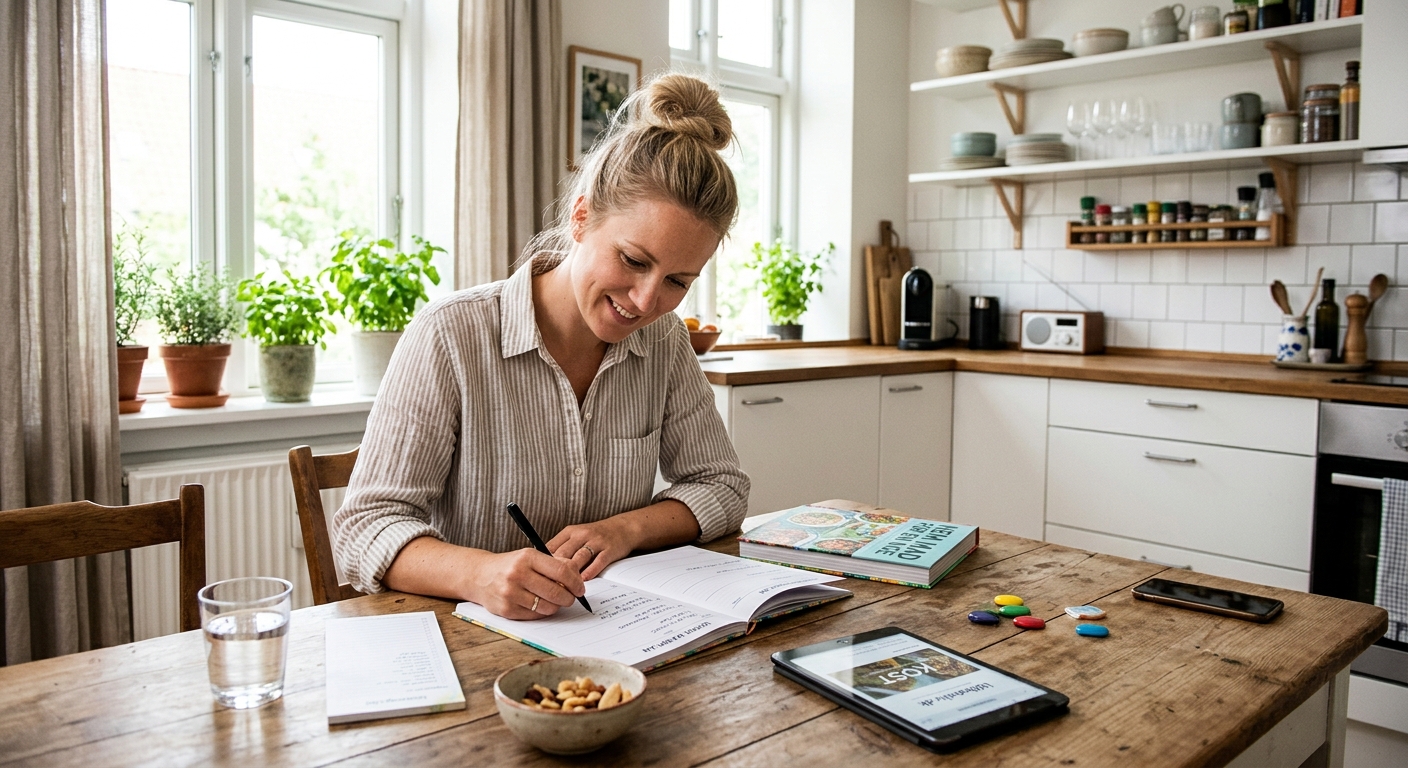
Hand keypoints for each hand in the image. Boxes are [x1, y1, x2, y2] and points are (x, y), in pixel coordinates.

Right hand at [465, 548, 585, 620]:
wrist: (480, 575)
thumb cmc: (511, 565)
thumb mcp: (530, 557)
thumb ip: (555, 564)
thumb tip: (577, 578)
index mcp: (527, 557)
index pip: (562, 571)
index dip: (576, 583)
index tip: (580, 588)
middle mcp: (518, 574)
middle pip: (556, 592)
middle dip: (569, 598)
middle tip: (570, 598)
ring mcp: (510, 593)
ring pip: (547, 607)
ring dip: (555, 606)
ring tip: (552, 601)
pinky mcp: (506, 610)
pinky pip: (534, 616)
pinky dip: (541, 612)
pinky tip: (538, 604)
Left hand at [547, 515, 638, 580]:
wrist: (622, 528)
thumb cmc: (595, 536)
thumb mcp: (575, 536)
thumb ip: (561, 548)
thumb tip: (542, 567)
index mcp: (570, 532)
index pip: (552, 547)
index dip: (543, 563)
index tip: (538, 576)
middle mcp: (582, 534)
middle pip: (564, 553)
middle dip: (556, 570)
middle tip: (549, 586)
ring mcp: (596, 541)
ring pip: (580, 557)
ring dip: (572, 573)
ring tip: (565, 587)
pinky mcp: (609, 549)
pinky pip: (598, 561)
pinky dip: (590, 571)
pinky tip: (584, 581)